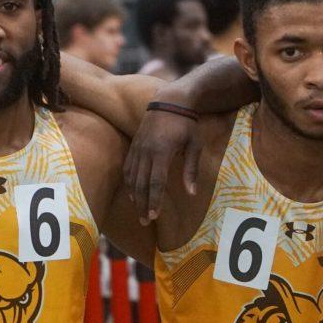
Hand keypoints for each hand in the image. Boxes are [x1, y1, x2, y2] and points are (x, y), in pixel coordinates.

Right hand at [123, 108, 200, 223]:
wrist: (170, 100)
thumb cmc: (186, 124)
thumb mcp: (194, 145)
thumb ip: (191, 170)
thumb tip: (192, 194)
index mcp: (162, 152)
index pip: (156, 182)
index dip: (154, 200)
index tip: (154, 216)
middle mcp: (146, 151)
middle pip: (141, 184)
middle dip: (143, 204)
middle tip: (145, 221)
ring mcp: (138, 148)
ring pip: (132, 177)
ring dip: (135, 196)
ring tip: (139, 212)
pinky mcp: (134, 145)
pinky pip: (128, 167)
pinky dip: (129, 182)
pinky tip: (132, 193)